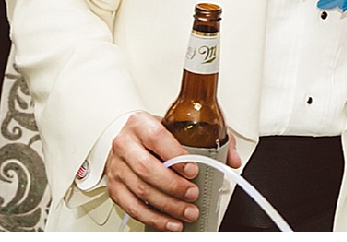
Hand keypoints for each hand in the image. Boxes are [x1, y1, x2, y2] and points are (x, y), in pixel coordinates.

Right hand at [105, 112, 240, 230]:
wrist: (130, 139)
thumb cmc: (156, 134)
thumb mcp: (181, 127)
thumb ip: (210, 138)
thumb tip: (232, 160)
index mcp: (141, 124)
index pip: (156, 138)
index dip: (175, 155)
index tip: (193, 170)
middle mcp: (125, 144)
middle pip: (146, 168)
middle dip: (173, 186)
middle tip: (193, 194)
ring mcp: (117, 167)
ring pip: (140, 190)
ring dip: (167, 206)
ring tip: (187, 212)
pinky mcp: (115, 187)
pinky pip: (132, 207)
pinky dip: (153, 218)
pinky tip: (170, 222)